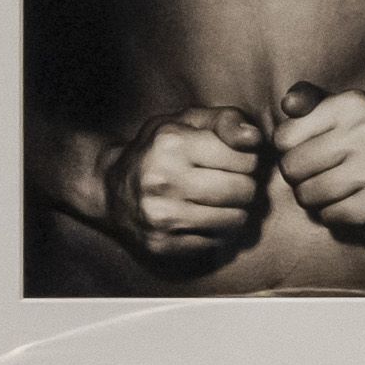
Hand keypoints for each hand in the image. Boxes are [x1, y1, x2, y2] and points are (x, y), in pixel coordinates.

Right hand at [100, 106, 268, 270]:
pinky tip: (204, 218)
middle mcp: (162, 179)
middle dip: (246, 187)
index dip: (249, 161)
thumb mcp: (189, 121)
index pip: (247, 160)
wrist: (111, 188)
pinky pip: (216, 243)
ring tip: (222, 201)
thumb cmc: (161, 149)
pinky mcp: (160, 244)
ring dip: (237, 212)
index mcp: (172, 143)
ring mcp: (160, 215)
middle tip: (232, 183)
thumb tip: (254, 139)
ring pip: (235, 220)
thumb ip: (227, 121)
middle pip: (244, 191)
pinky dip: (219, 233)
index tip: (235, 162)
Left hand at [270, 84, 364, 239]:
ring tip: (336, 188)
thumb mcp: (341, 112)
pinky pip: (330, 216)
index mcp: (353, 105)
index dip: (291, 149)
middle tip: (321, 173)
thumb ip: (309, 102)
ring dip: (314, 198)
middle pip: (291, 168)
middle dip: (299, 177)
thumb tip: (289, 105)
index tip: (312, 149)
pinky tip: (352, 202)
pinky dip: (334, 215)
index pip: (283, 138)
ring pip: (307, 196)